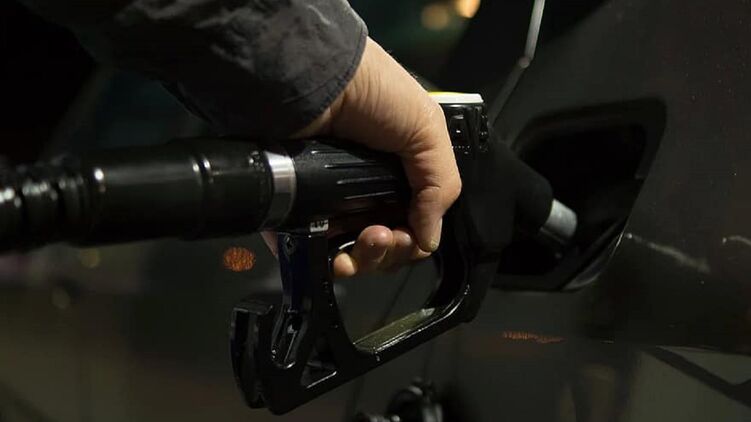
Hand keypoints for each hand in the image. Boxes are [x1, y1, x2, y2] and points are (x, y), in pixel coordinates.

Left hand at [269, 37, 460, 277]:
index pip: (409, 224)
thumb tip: (428, 241)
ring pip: (347, 254)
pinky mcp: (294, 208)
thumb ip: (439, 185)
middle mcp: (362, 190)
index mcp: (396, 175)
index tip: (408, 235)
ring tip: (363, 240)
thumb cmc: (373, 93)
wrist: (312, 78)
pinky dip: (322, 262)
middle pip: (380, 246)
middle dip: (388, 252)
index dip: (412, 240)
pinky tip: (332, 257)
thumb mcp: (426, 129)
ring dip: (363, 259)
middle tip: (381, 235)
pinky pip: (307, 249)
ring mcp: (327, 201)